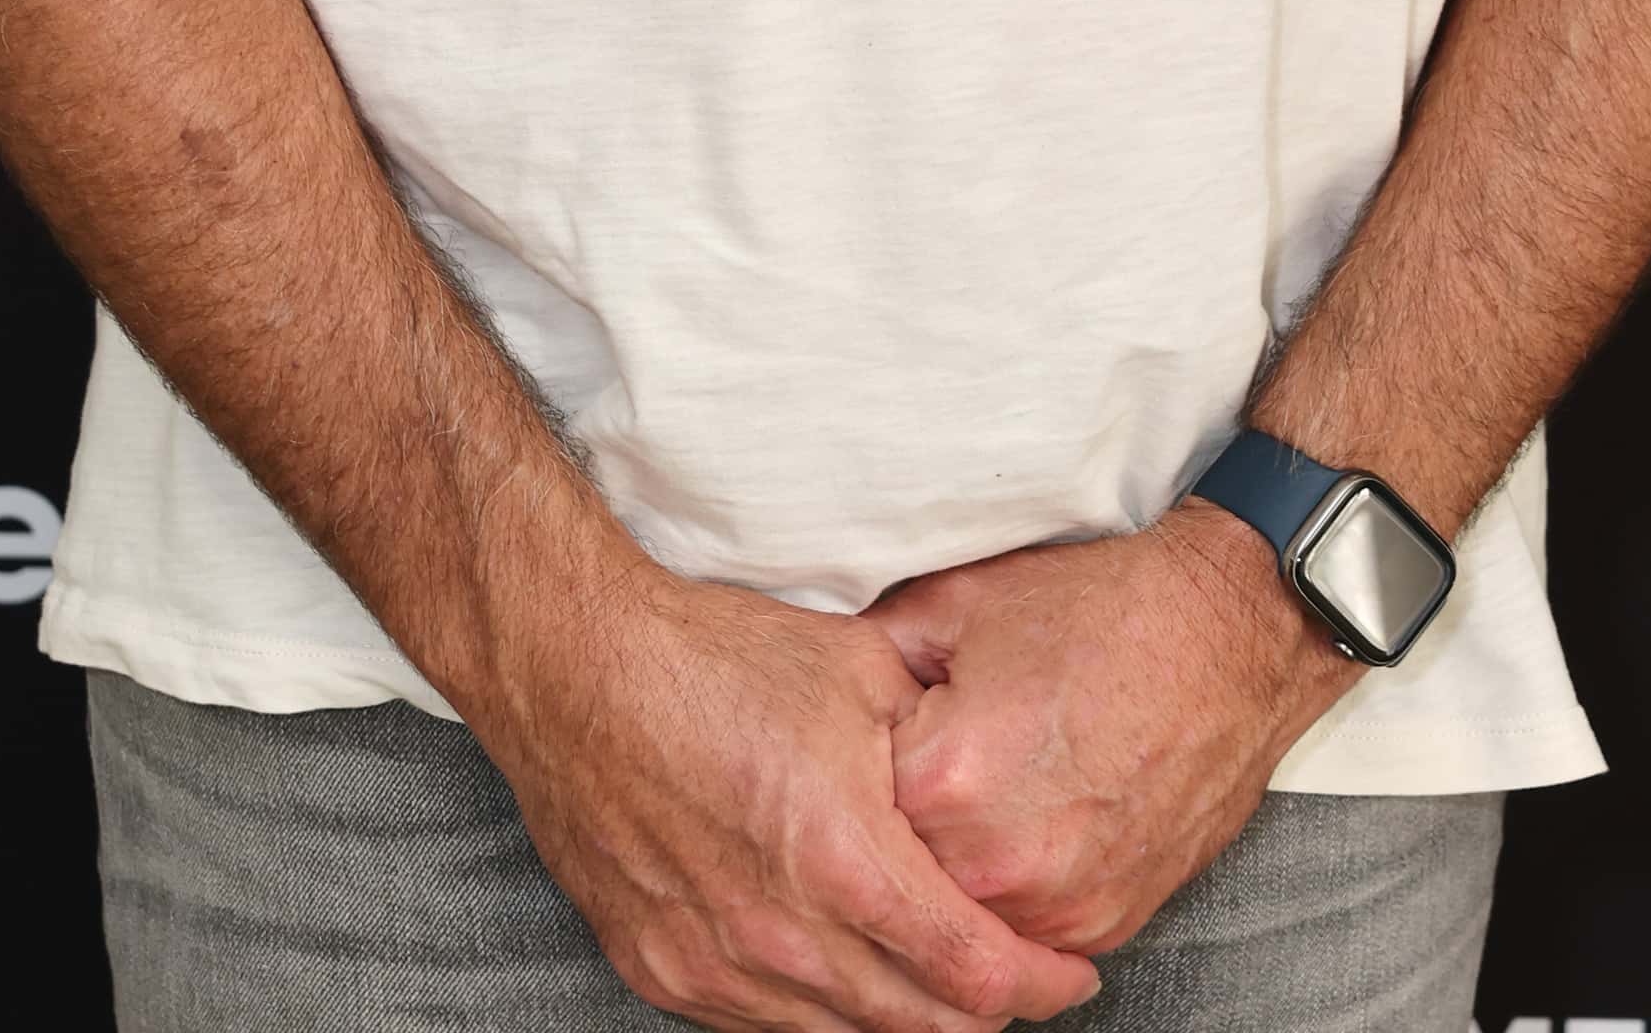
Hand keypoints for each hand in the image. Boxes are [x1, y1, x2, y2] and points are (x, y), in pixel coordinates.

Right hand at [472, 551, 1106, 1031]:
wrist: (576, 667)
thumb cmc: (715, 655)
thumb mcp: (858, 667)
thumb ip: (935, 737)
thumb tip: (996, 766)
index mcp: (844, 859)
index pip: (974, 972)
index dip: (1038, 983)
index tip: (1074, 973)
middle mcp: (784, 936)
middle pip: (919, 1027)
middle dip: (985, 1015)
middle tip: (1021, 987)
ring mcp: (717, 966)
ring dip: (904, 1022)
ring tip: (943, 990)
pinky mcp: (663, 971)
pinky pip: (764, 1025)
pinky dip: (821, 1015)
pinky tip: (843, 980)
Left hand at [862, 502, 1357, 956]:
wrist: (1227, 633)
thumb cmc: (1101, 610)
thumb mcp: (962, 601)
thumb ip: (877, 655)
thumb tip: (827, 684)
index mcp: (944, 782)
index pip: (852, 807)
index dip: (862, 764)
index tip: (883, 737)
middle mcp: (997, 865)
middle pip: (900, 876)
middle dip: (903, 828)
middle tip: (934, 768)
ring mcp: (1056, 907)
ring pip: (962, 916)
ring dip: (956, 869)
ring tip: (984, 794)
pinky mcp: (1103, 926)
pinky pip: (1026, 930)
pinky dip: (1016, 887)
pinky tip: (1029, 821)